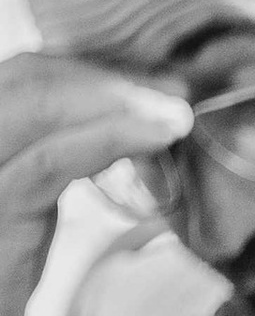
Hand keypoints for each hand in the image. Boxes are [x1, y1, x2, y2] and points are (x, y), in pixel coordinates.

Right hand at [0, 52, 191, 315]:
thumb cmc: (9, 249)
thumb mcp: (33, 183)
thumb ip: (62, 142)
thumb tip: (131, 108)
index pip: (27, 72)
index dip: (90, 66)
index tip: (153, 77)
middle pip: (32, 77)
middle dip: (110, 78)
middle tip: (175, 90)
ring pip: (43, 105)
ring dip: (119, 101)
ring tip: (176, 112)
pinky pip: (53, 159)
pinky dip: (110, 137)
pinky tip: (158, 133)